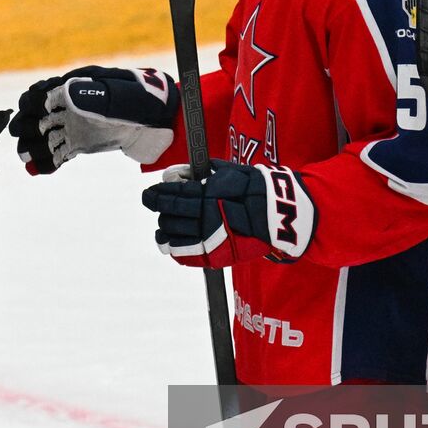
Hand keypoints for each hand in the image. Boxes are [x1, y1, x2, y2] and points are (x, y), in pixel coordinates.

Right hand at [10, 66, 178, 174]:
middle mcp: (71, 106)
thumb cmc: (144, 100)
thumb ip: (97, 96)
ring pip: (46, 135)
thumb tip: (65, 96)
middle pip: (38, 114)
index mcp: (77, 87)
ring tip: (26, 157)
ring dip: (34, 145)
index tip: (34, 110)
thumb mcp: (123, 95)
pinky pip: (60, 151)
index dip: (34, 100)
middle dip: (27, 123)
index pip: (44, 90)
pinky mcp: (82, 143)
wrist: (162, 119)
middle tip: (22, 134)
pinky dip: (49, 160)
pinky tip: (40, 169)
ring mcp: (76, 126)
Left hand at [140, 160, 314, 268]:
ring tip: (162, 225)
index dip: (157, 194)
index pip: (173, 194)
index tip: (149, 193)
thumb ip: (202, 173)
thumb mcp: (229, 173)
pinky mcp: (214, 255)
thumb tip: (177, 174)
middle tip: (153, 202)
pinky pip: (184, 254)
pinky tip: (168, 241)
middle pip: (170, 213)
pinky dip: (173, 247)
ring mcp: (209, 237)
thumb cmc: (255, 189)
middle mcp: (206, 216)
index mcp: (208, 194)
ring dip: (164, 227)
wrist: (279, 215)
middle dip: (158, 206)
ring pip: (173, 234)